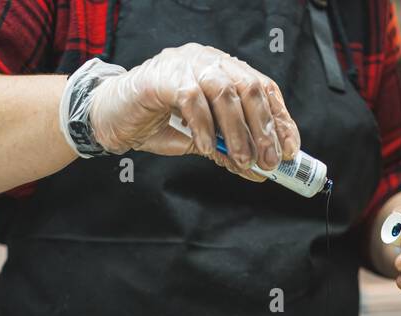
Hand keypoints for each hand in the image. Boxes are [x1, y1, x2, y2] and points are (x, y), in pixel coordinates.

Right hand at [89, 43, 299, 181]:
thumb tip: (258, 169)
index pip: (263, 89)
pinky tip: (207, 148)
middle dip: (263, 128)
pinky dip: (204, 127)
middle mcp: (209, 61)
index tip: (290, 150)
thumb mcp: (200, 140)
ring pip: (224, 92)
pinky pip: (192, 99)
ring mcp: (186, 64)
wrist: (110, 118)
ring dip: (237, 132)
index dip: (279, 120)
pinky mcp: (163, 77)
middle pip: (249, 88)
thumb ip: (227, 148)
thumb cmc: (156, 125)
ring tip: (241, 160)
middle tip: (268, 161)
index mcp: (223, 70)